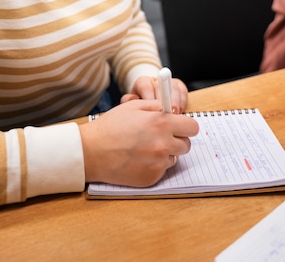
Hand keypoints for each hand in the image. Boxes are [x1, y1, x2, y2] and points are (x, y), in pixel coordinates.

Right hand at [79, 99, 198, 186]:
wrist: (92, 151)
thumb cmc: (110, 126)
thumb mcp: (133, 106)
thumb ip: (157, 106)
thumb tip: (171, 108)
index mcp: (161, 124)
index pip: (192, 127)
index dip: (185, 125)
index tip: (179, 126)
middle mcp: (164, 144)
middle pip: (186, 145)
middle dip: (177, 140)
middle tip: (161, 137)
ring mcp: (158, 163)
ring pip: (174, 158)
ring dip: (165, 153)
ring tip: (144, 148)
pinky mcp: (152, 178)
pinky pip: (161, 170)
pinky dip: (154, 165)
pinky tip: (138, 159)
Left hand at [120, 75, 187, 113]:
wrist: (147, 98)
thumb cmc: (138, 104)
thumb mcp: (130, 104)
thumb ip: (128, 101)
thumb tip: (132, 99)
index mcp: (142, 82)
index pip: (146, 86)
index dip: (150, 98)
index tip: (154, 110)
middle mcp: (156, 80)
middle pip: (162, 86)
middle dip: (165, 101)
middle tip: (167, 112)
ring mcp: (168, 82)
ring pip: (174, 87)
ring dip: (175, 102)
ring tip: (174, 113)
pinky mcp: (179, 86)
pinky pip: (183, 90)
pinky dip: (183, 101)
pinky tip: (180, 110)